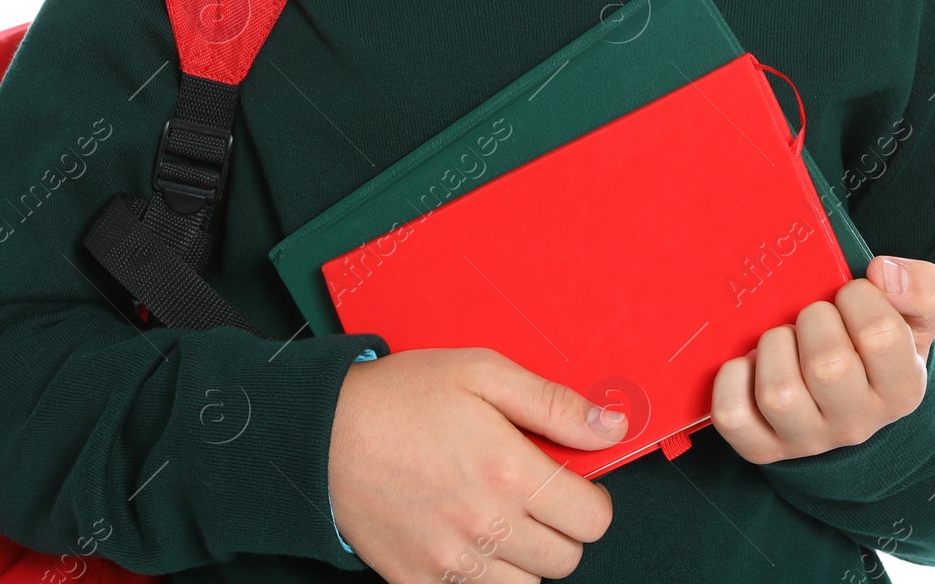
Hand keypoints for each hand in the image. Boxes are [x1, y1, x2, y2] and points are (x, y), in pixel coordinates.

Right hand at [327, 345, 624, 582]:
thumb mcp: (482, 372)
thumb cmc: (401, 396)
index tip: (567, 481)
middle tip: (527, 493)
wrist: (323, 433)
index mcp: (509, 470)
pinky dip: (483, 580)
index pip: (593, 518)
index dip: (588, 497)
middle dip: (558, 526)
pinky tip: (464, 540)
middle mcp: (487, 526)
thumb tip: (612, 426)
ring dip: (525, 559)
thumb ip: (553, 404)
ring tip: (494, 515)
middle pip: (567, 559)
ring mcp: (453, 564)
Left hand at [710, 255, 934, 463]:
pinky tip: (748, 362)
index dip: (857, 297)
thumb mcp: (914, 316)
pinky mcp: (761, 445)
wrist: (850, 400)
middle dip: (812, 320)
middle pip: (827, 366)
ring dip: (772, 348)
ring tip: (783, 339)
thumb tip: (884, 272)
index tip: (848, 296)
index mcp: (900, 389)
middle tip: (812, 316)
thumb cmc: (875, 346)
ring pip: (778, 393)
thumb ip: (922, 287)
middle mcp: (856, 423)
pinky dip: (731, 379)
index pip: (880, 334)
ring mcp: (806, 439)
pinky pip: (733, 415)